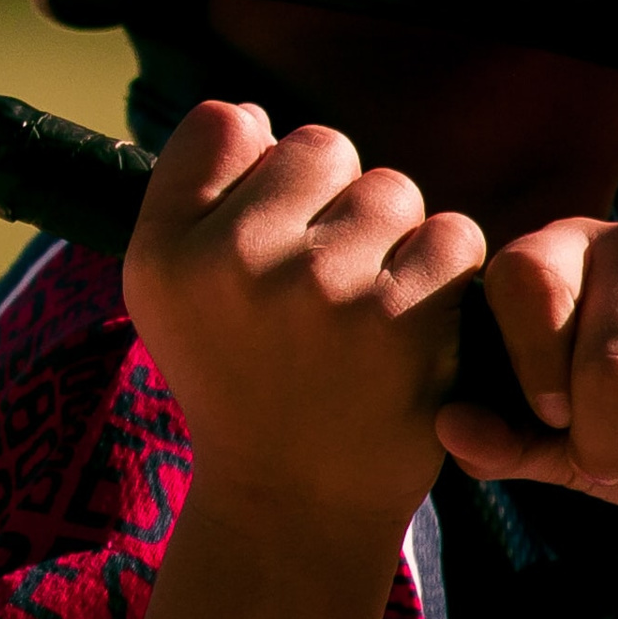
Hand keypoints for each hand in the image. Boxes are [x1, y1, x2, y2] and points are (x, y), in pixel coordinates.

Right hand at [124, 102, 486, 526]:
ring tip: (364, 311)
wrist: (295, 501)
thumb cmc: (237, 378)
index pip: (227, 124)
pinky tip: (411, 327)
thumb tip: (258, 117)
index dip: (259, 169)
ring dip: (394, 240)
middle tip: (319, 285)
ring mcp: (325, 288)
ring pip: (393, 190)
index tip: (262, 230)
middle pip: (322, 147)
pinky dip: (443, 276)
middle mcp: (235, 260)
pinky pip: (451, 237)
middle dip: (334, 202)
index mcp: (166, 250)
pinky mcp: (406, 320)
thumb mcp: (167, 290)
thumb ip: (192, 188)